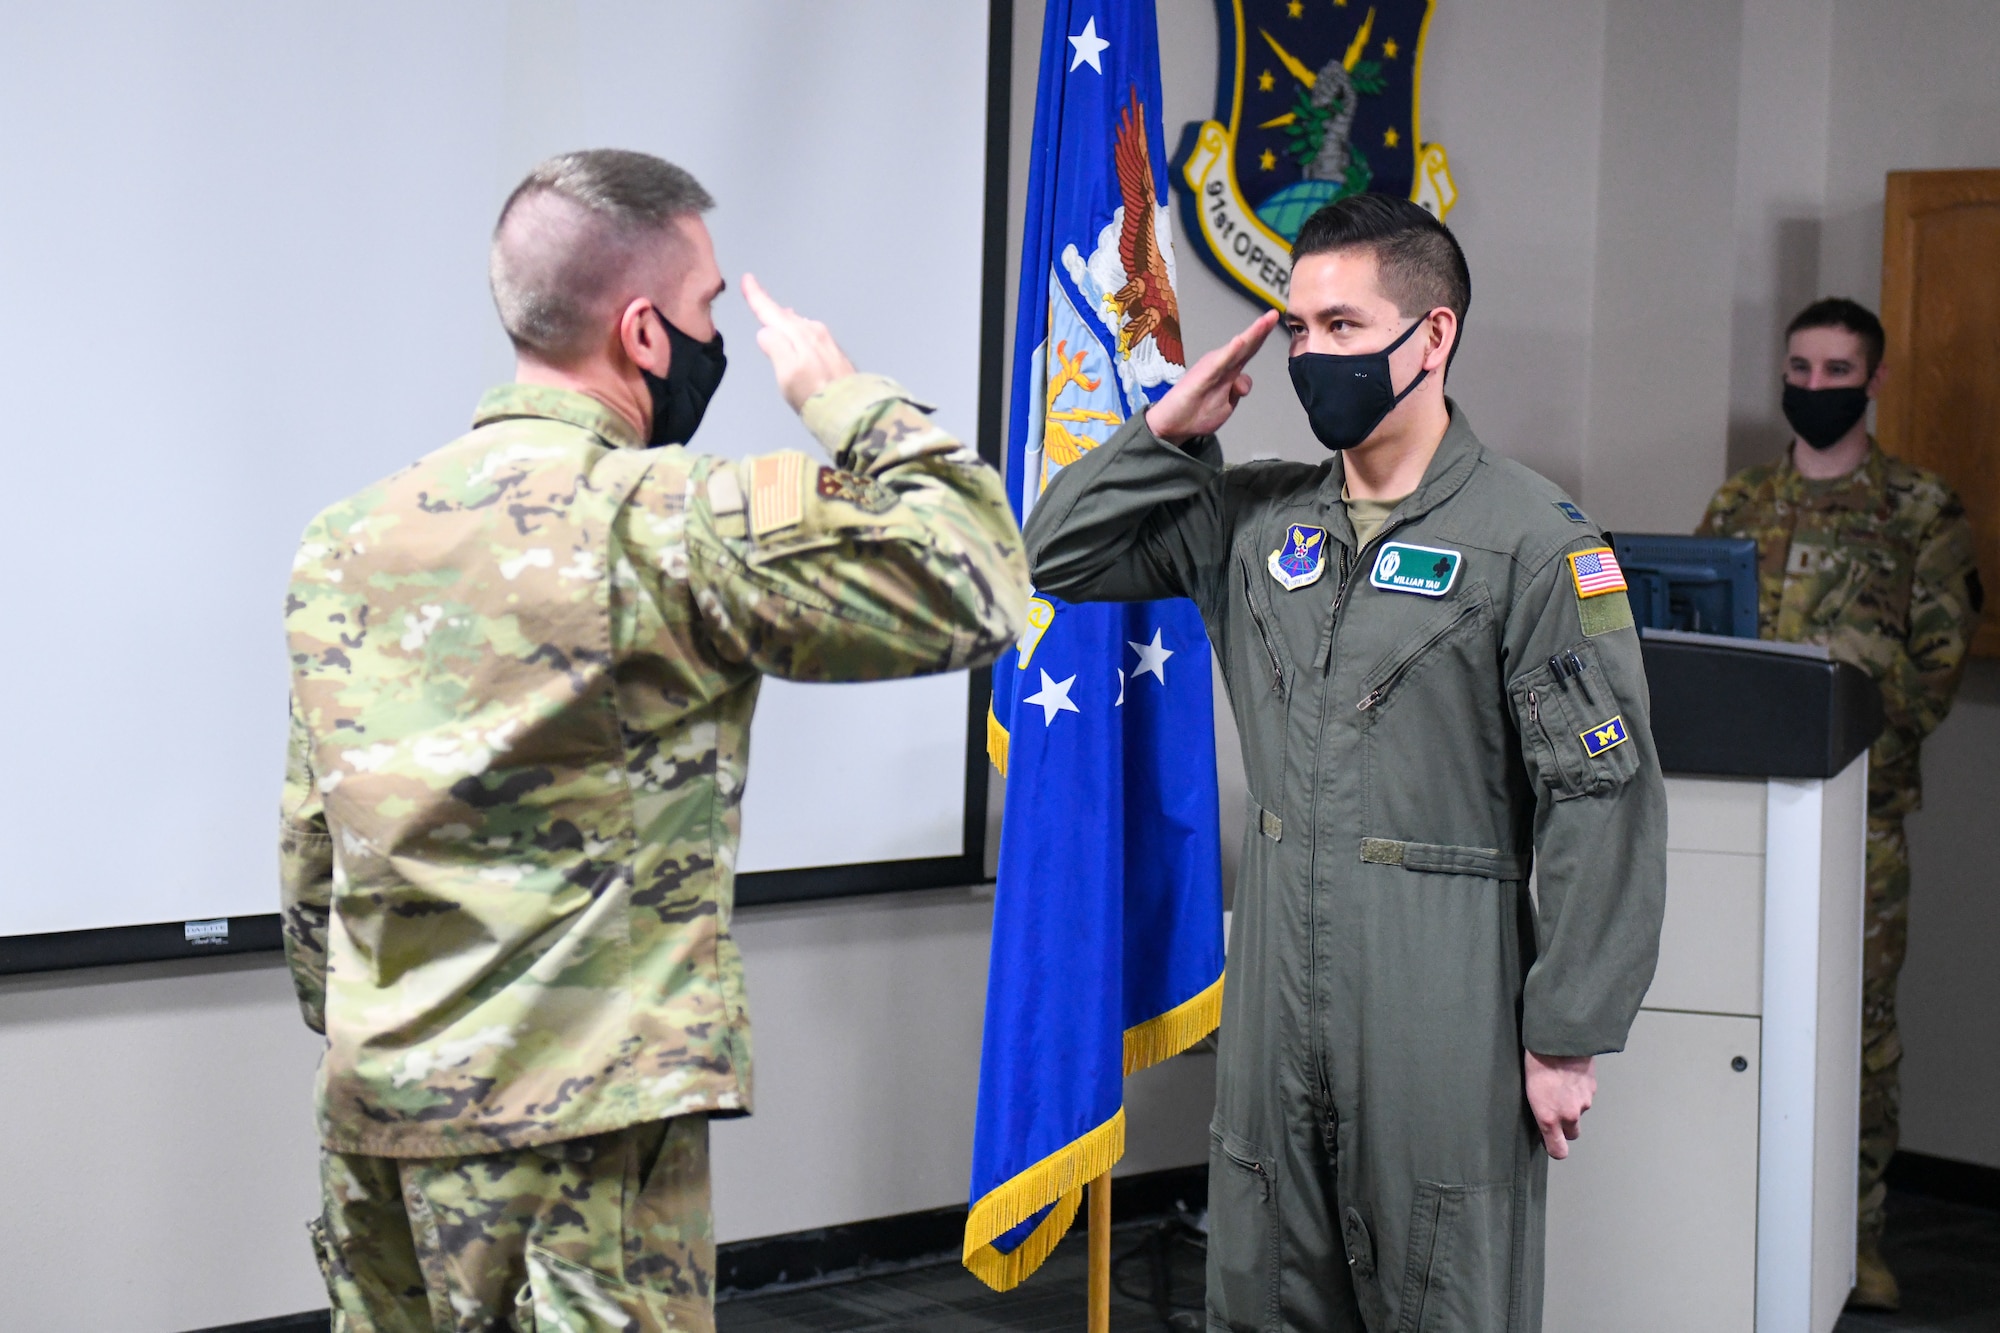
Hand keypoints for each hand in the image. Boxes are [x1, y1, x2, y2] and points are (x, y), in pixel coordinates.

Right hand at [743, 273, 855, 411]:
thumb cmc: (814, 395)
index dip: (757, 296)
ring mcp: (827, 342)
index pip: (772, 312)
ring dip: (787, 320)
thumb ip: (775, 348)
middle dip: (771, 309)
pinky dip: (801, 331)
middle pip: (786, 317)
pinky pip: (811, 334)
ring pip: (800, 324)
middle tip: (758, 297)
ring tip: (777, 315)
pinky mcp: (836, 354)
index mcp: (799, 334)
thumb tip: (766, 332)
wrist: (852, 410)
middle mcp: (814, 332)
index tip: (748, 279)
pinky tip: (801, 335)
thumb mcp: (786, 373)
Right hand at [1143, 309, 1279, 444]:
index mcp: (1226, 370)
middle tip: (1274, 314)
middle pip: (1244, 346)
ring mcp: (1210, 371)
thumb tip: (1245, 381)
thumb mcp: (1224, 405)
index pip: (1248, 351)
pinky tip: (1239, 342)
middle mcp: (1219, 365)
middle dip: (1260, 329)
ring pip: (1234, 351)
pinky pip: (1218, 365)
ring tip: (1262, 323)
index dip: (1262, 335)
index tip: (1275, 319)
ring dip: (1249, 336)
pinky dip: (1229, 353)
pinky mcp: (1200, 379)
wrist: (1169, 426)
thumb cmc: (1194, 412)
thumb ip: (1236, 391)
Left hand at [1525, 1051, 1596, 1159]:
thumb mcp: (1529, 1092)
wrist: (1559, 1042)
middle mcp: (1569, 1114)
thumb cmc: (1536, 1063)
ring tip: (1559, 1083)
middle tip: (1555, 1109)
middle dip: (1566, 1126)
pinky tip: (1569, 1075)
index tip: (1553, 1144)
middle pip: (1573, 1134)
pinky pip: (1586, 1095)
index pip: (1559, 1150)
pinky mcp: (1592, 1089)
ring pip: (1580, 1111)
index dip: (1556, 1148)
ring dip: (1572, 1103)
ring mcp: (1583, 1102)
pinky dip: (1579, 1089)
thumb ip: (1541, 1112)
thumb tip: (1543, 1120)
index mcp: (1548, 1117)